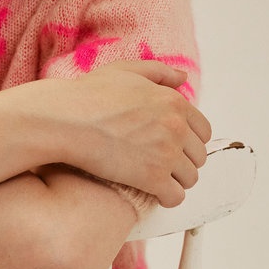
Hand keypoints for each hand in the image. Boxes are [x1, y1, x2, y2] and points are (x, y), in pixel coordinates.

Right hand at [45, 60, 210, 206]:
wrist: (65, 119)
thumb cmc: (88, 94)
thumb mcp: (125, 71)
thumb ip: (159, 72)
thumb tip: (183, 78)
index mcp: (174, 102)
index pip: (203, 130)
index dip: (189, 141)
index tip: (173, 147)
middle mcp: (176, 127)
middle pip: (198, 156)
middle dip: (183, 162)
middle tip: (160, 164)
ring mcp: (166, 153)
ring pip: (190, 178)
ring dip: (175, 181)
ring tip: (155, 179)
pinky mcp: (152, 177)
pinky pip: (175, 197)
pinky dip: (167, 198)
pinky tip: (152, 193)